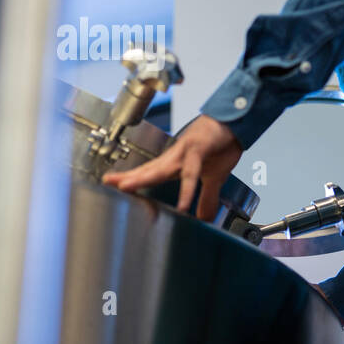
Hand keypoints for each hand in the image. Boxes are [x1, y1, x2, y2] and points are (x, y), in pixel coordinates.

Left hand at [101, 114, 242, 219]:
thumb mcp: (214, 178)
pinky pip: (190, 173)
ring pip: (161, 168)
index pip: (149, 172)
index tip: (112, 185)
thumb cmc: (222, 145)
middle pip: (148, 170)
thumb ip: (206, 198)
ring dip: (143, 178)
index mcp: (176, 163)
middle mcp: (175, 157)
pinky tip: (183, 205)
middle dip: (127, 177)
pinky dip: (186, 190)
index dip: (131, 179)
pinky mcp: (199, 151)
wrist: (237, 124)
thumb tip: (203, 218)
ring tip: (125, 187)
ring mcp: (185, 152)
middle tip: (107, 183)